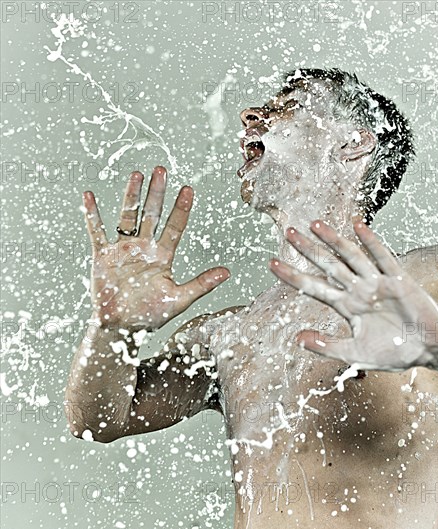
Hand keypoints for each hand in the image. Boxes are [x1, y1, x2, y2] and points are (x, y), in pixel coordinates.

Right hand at [83, 166, 229, 330]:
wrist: (122, 328)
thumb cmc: (151, 314)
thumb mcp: (179, 298)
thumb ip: (202, 284)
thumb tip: (227, 272)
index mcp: (163, 256)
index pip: (175, 227)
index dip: (181, 209)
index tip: (189, 189)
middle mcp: (144, 248)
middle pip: (152, 215)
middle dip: (157, 193)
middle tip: (162, 170)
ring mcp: (123, 250)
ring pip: (128, 217)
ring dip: (131, 196)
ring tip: (137, 175)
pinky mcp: (104, 256)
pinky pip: (97, 232)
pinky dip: (93, 215)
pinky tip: (89, 196)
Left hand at [269, 220, 437, 370]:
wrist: (428, 350)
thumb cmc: (393, 351)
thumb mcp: (355, 353)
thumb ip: (326, 346)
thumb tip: (296, 339)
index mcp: (346, 306)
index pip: (313, 288)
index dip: (293, 276)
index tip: (272, 263)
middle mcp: (358, 290)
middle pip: (328, 266)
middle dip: (308, 250)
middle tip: (289, 232)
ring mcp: (378, 283)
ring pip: (351, 257)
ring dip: (334, 240)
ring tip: (315, 224)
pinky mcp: (399, 281)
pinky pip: (384, 258)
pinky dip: (371, 242)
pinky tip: (358, 226)